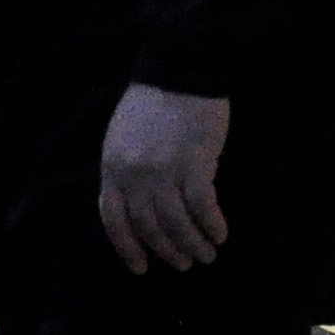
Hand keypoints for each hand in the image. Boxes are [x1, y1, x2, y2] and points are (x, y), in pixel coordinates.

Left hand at [96, 84, 229, 274]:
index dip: (128, 248)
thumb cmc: (154, 100)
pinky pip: (202, 207)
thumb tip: (137, 210)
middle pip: (150, 227)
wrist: (181, 66)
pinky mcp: (195, 162)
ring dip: (193, 245)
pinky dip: (212, 225)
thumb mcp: (122, 137)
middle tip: (184, 264)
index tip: (142, 268)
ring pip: (177, 223)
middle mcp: (135, 174)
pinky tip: (220, 234)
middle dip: (168, 251)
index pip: (115, 220)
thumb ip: (125, 171)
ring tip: (206, 255)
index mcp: (114, 167)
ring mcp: (165, 170)